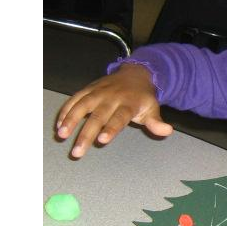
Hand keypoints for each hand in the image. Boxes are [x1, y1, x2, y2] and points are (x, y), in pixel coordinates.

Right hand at [56, 64, 173, 157]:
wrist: (136, 73)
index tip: (102, 140)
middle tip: (77, 152)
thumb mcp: (153, 109)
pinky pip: (75, 98)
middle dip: (86, 134)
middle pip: (98, 116)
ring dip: (70, 120)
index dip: (111, 129)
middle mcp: (112, 97)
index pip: (119, 118)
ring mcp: (98, 92)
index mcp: (128, 104)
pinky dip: (66, 110)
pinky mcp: (88, 89)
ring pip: (82, 106)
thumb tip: (167, 131)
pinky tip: (59, 124)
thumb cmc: (142, 98)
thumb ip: (156, 122)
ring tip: (61, 135)